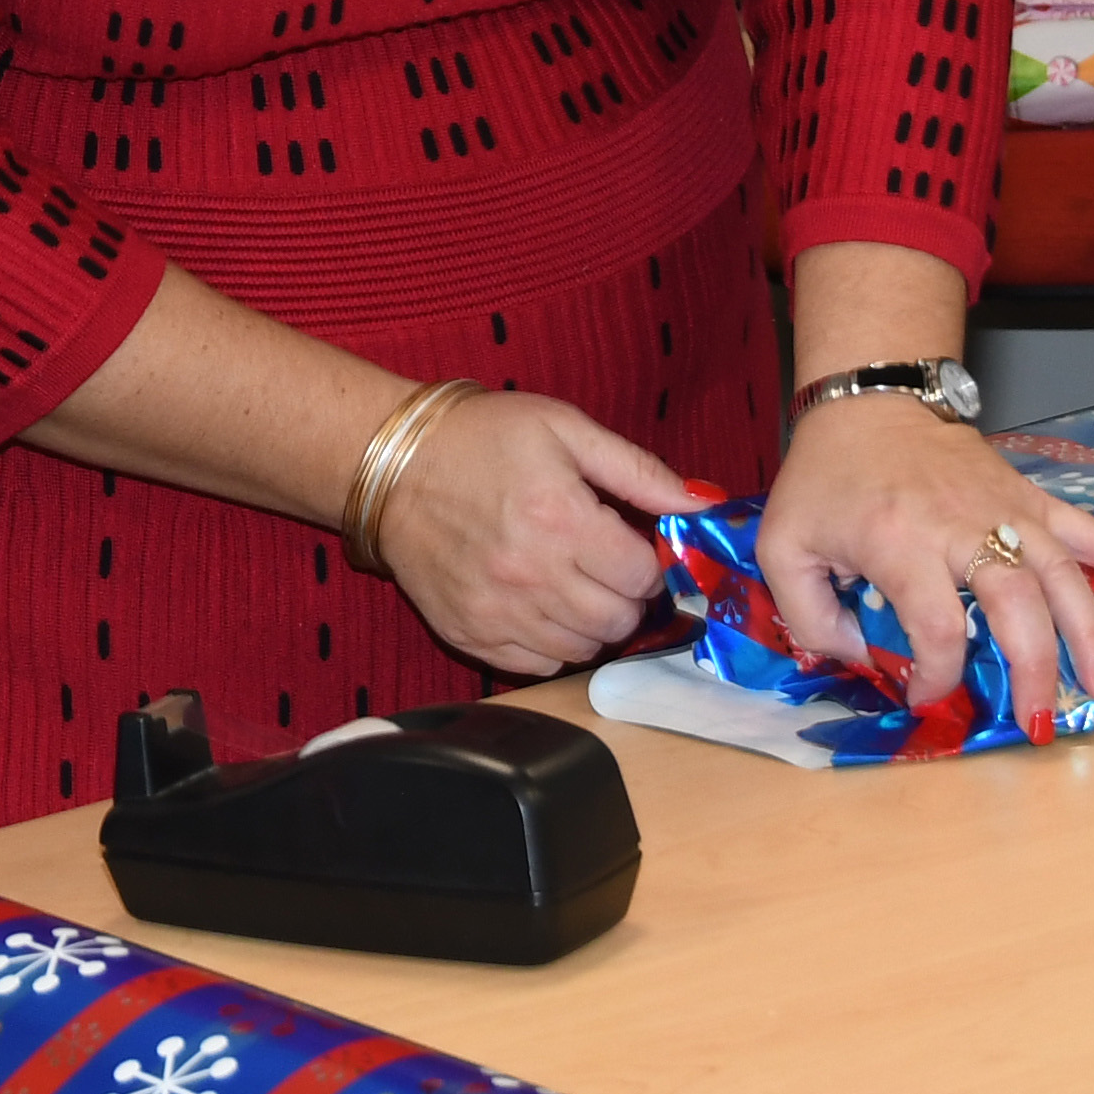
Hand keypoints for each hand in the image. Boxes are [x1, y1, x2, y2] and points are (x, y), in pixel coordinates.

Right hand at [369, 390, 697, 676]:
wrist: (389, 466)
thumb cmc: (479, 438)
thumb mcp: (563, 428)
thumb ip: (637, 469)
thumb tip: (703, 503)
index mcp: (561, 519)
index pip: (643, 576)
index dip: (647, 562)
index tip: (628, 546)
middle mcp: (531, 574)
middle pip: (618, 620)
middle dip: (625, 597)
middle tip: (604, 568)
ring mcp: (496, 610)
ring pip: (583, 649)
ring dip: (591, 623)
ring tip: (573, 586)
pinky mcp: (468, 633)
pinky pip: (537, 665)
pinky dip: (552, 644)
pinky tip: (541, 608)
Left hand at [753, 398, 1093, 729]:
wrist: (869, 403)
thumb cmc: (825, 480)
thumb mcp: (784, 546)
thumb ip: (810, 615)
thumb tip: (863, 662)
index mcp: (899, 541)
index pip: (936, 625)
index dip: (936, 673)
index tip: (926, 696)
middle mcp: (964, 525)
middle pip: (1017, 603)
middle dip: (1035, 669)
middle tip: (1040, 725)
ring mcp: (1009, 508)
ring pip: (1066, 576)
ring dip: (1093, 636)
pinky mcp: (1033, 498)